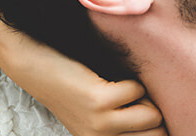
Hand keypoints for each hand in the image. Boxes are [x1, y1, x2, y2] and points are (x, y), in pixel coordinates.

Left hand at [7, 40, 165, 135]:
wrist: (35, 65)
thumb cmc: (70, 84)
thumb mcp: (96, 113)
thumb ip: (124, 120)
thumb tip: (161, 114)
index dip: (157, 127)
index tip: (148, 113)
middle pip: (158, 134)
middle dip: (153, 112)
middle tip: (132, 99)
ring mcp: (99, 124)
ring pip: (152, 115)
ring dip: (142, 96)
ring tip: (120, 88)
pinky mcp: (99, 103)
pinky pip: (137, 90)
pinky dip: (128, 79)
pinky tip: (106, 77)